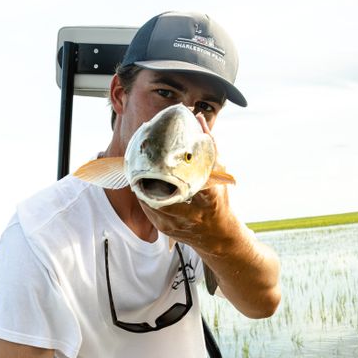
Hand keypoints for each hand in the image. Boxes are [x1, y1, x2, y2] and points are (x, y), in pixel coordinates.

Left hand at [138, 110, 233, 250]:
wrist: (218, 237)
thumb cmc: (219, 202)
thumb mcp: (220, 174)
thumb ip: (209, 147)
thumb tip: (197, 119)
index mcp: (209, 198)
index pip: (187, 178)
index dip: (167, 165)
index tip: (157, 149)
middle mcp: (191, 213)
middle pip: (160, 191)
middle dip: (147, 175)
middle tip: (140, 157)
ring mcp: (175, 223)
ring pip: (149, 200)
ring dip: (142, 184)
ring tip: (136, 167)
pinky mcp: (163, 229)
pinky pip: (147, 208)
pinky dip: (143, 194)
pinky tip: (141, 183)